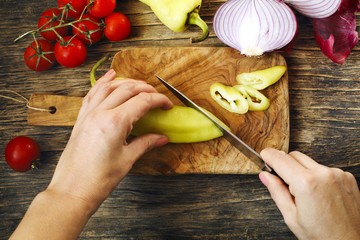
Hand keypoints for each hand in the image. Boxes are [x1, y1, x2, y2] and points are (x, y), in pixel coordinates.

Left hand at [47, 69, 172, 210]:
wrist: (72, 190)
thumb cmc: (98, 179)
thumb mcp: (127, 160)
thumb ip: (146, 143)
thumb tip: (161, 138)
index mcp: (115, 123)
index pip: (142, 101)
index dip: (159, 100)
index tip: (167, 105)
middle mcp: (100, 113)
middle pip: (127, 89)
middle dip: (146, 89)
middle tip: (157, 97)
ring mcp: (88, 114)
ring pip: (109, 86)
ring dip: (126, 82)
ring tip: (139, 84)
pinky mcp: (81, 119)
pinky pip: (92, 93)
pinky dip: (103, 83)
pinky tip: (110, 77)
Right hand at [259, 148, 359, 239]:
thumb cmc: (322, 236)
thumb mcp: (291, 217)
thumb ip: (277, 191)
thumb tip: (265, 176)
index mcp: (306, 184)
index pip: (281, 160)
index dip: (269, 156)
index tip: (264, 155)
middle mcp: (323, 174)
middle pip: (294, 156)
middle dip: (285, 164)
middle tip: (282, 180)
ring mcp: (337, 174)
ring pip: (310, 162)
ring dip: (302, 171)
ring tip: (304, 193)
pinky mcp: (347, 177)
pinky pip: (324, 169)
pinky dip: (317, 176)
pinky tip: (318, 193)